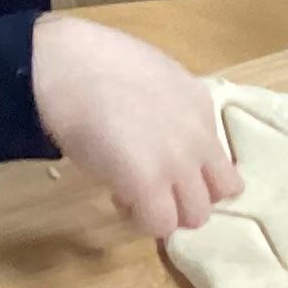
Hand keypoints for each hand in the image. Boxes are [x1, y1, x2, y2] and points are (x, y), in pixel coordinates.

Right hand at [31, 13, 242, 237]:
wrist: (66, 64)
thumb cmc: (92, 62)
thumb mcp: (150, 78)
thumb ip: (167, 110)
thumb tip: (156, 134)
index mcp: (200, 105)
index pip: (221, 159)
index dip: (196, 173)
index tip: (166, 168)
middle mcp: (198, 137)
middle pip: (220, 193)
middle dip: (188, 197)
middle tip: (154, 188)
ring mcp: (177, 163)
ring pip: (196, 216)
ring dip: (168, 212)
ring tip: (134, 195)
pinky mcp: (148, 185)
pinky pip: (160, 225)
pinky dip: (141, 220)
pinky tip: (118, 197)